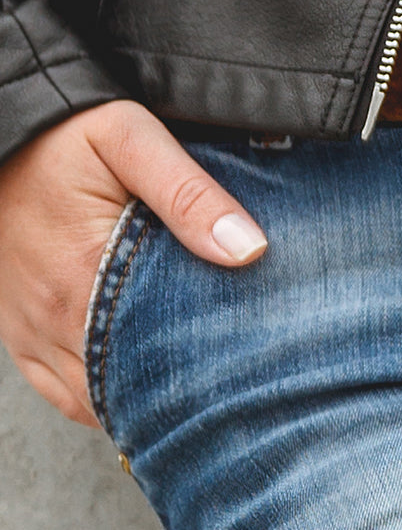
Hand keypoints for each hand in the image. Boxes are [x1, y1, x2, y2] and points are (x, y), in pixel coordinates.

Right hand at [0, 100, 266, 426]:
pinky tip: (141, 381)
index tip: (250, 361)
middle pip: (129, 383)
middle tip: (235, 373)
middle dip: (183, 385)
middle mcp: (52, 315)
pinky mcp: (19, 331)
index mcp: (84, 274)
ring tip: (198, 376)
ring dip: (143, 393)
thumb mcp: (132, 142)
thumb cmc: (67, 134)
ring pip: (96, 396)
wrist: (3, 132)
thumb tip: (249, 249)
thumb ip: (190, 193)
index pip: (158, 354)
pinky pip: (62, 391)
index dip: (208, 366)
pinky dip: (103, 396)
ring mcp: (31, 329)